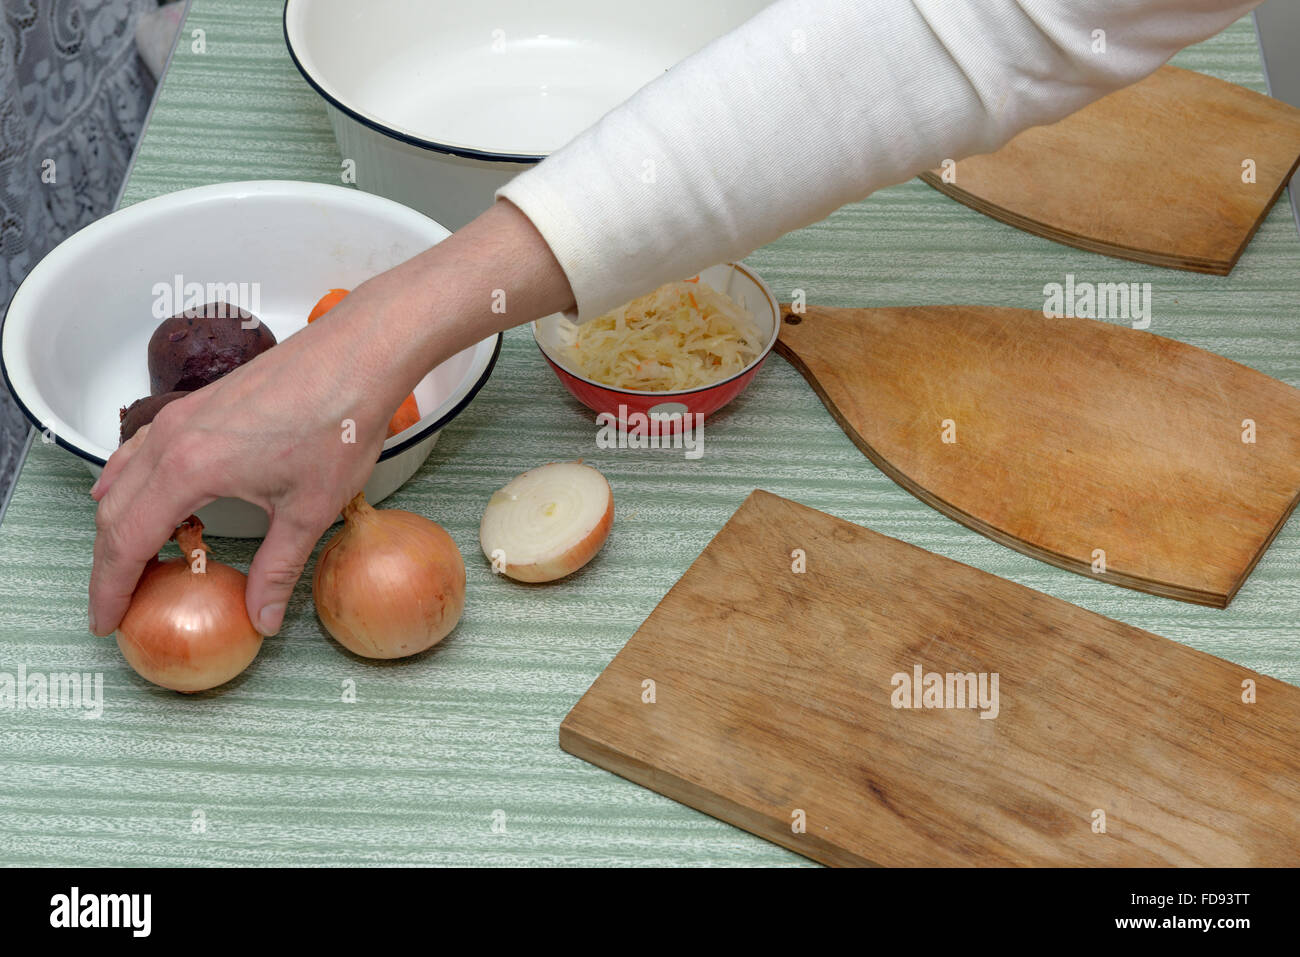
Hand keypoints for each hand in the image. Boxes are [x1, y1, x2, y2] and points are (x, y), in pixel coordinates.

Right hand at [89, 280, 405, 637]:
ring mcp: (181, 416)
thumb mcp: (309, 510)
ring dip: (117, 522)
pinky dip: (130, 481)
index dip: (111, 588)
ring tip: (129, 561)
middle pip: (114, 511)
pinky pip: (142, 449)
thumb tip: (263, 619)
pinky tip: (138, 493)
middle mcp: (171, 440)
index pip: (127, 541)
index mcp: (188, 470)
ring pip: (124, 477)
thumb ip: (277, 569)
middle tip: (114, 604)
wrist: (356, 356)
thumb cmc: (338, 425)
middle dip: (107, 563)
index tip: (106, 622)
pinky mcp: (198, 404)